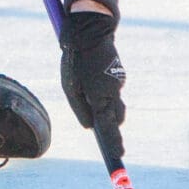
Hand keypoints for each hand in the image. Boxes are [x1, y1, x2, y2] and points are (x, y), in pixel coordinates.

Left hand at [59, 10, 126, 153]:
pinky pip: (112, 90)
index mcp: (100, 96)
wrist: (90, 32)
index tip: (117, 156)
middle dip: (111, 128)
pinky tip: (93, 82)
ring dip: (107, 109)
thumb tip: (91, 127)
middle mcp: (113, 91)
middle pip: (115, 118)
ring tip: (95, 107)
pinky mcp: (118, 75)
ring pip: (115, 104)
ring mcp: (118, 82)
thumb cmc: (75, 60)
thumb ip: (80, 108)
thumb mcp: (70, 87)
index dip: (112, 143)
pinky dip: (105, 93)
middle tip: (111, 144)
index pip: (108, 126)